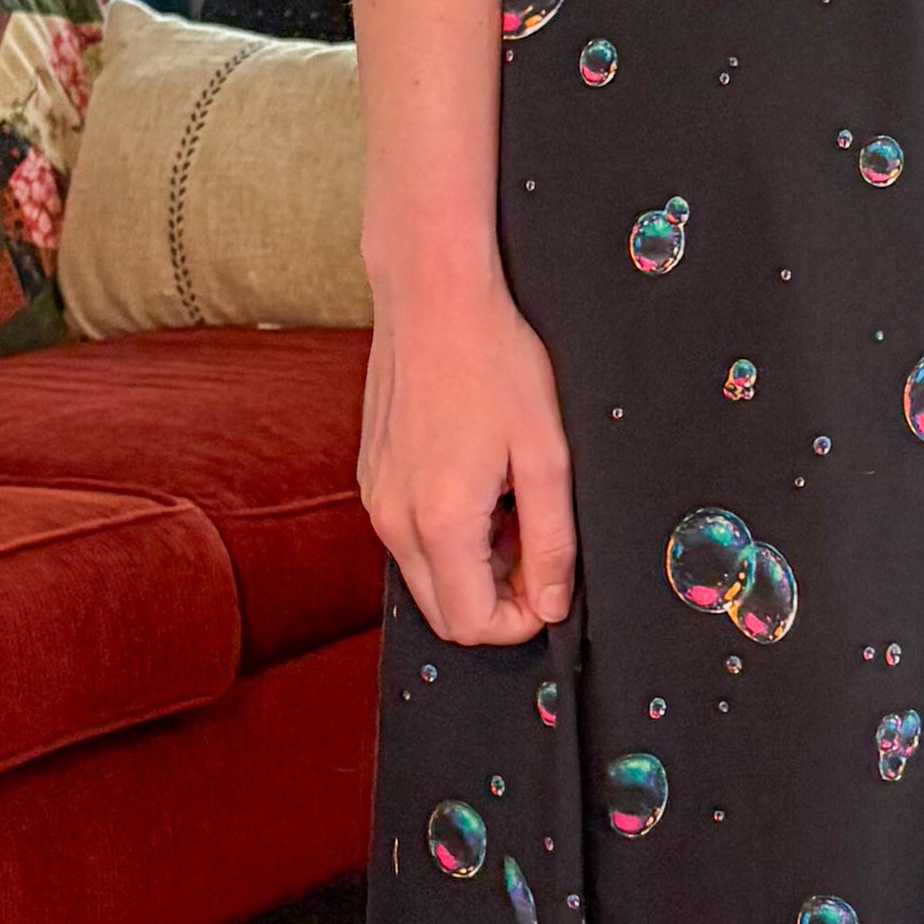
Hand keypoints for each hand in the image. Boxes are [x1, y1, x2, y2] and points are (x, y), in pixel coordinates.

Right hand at [359, 268, 578, 646]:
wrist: (433, 297)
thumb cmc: (493, 362)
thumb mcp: (546, 455)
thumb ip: (551, 542)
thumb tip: (551, 604)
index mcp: (439, 523)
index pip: (472, 626)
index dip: (522, 620)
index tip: (551, 584)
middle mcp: (394, 522)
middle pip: (444, 612)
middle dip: (498, 597)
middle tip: (536, 542)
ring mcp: (376, 499)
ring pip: (426, 575)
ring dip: (474, 564)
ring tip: (510, 502)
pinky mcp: (372, 477)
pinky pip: (409, 536)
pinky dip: (448, 532)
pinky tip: (479, 480)